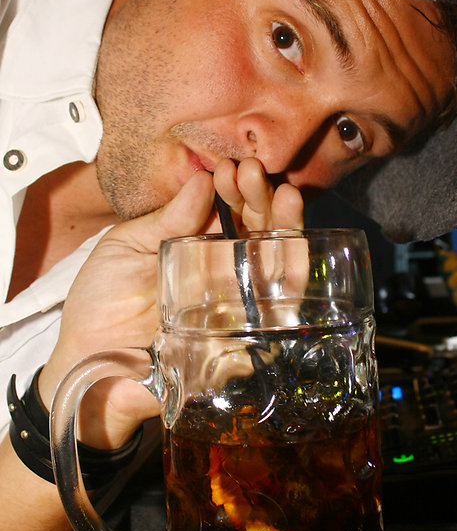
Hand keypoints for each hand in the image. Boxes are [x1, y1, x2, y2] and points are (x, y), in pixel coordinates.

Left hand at [39, 163, 303, 448]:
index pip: (230, 211)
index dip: (235, 188)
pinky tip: (292, 243)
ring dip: (285, 226)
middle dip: (262, 198)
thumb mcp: (125, 247)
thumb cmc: (101, 303)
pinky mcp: (247, 339)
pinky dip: (295, 274)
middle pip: (260, 230)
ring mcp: (239, 305)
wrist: (88, 362)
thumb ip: (165, 219)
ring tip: (283, 195)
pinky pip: (282, 310)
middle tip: (255, 172)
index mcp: (198, 248)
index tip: (230, 168)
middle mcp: (225, 273)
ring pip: (278, 262)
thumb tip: (203, 178)